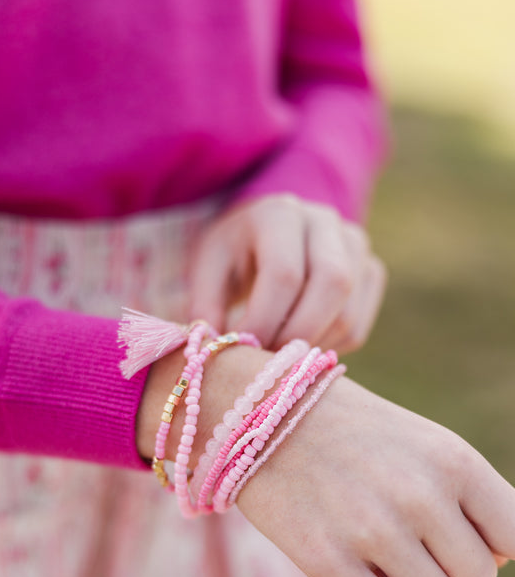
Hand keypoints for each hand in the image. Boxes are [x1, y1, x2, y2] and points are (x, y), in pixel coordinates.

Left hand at [190, 194, 385, 352]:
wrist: (266, 235)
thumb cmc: (233, 255)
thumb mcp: (207, 271)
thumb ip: (205, 306)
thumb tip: (215, 348)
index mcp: (280, 213)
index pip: (285, 273)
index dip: (264, 320)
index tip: (241, 349)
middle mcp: (326, 222)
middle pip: (332, 284)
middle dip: (297, 336)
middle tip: (266, 363)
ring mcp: (356, 246)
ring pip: (348, 313)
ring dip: (310, 348)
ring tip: (276, 358)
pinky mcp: (371, 273)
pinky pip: (357, 327)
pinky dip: (327, 349)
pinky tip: (296, 347)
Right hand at [236, 376, 514, 576]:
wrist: (264, 414)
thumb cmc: (356, 435)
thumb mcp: (426, 445)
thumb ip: (472, 498)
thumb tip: (502, 560)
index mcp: (454, 461)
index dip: (489, 544)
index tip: (455, 531)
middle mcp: (420, 496)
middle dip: (447, 565)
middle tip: (406, 535)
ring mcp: (373, 531)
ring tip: (375, 545)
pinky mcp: (327, 562)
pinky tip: (354, 567)